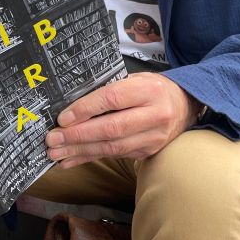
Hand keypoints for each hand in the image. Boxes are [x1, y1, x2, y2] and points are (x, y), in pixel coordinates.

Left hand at [45, 73, 199, 167]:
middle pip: (111, 128)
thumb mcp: (136, 80)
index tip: (63, 118)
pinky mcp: (148, 152)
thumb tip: (73, 108)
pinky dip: (90, 158)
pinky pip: (114, 156)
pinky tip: (71, 160)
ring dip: (80, 151)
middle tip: (53, 139)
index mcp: (149, 91)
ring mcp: (153, 137)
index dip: (85, 109)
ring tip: (56, 153)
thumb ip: (110, 90)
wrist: (186, 106)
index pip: (112, 99)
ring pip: (112, 147)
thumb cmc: (153, 89)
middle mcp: (154, 115)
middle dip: (78, 136)